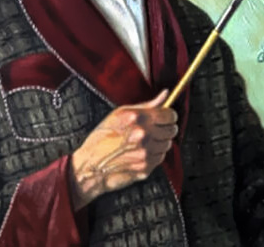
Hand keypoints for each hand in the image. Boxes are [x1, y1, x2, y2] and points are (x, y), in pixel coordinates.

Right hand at [69, 89, 177, 209]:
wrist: (91, 164)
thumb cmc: (102, 136)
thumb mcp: (120, 113)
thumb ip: (147, 104)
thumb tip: (165, 94)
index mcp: (137, 118)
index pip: (169, 114)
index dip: (169, 114)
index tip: (166, 115)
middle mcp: (143, 135)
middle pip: (172, 130)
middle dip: (167, 127)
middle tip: (156, 128)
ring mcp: (145, 153)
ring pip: (168, 144)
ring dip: (160, 142)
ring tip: (146, 140)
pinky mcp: (146, 168)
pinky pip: (160, 158)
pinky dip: (155, 154)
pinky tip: (142, 151)